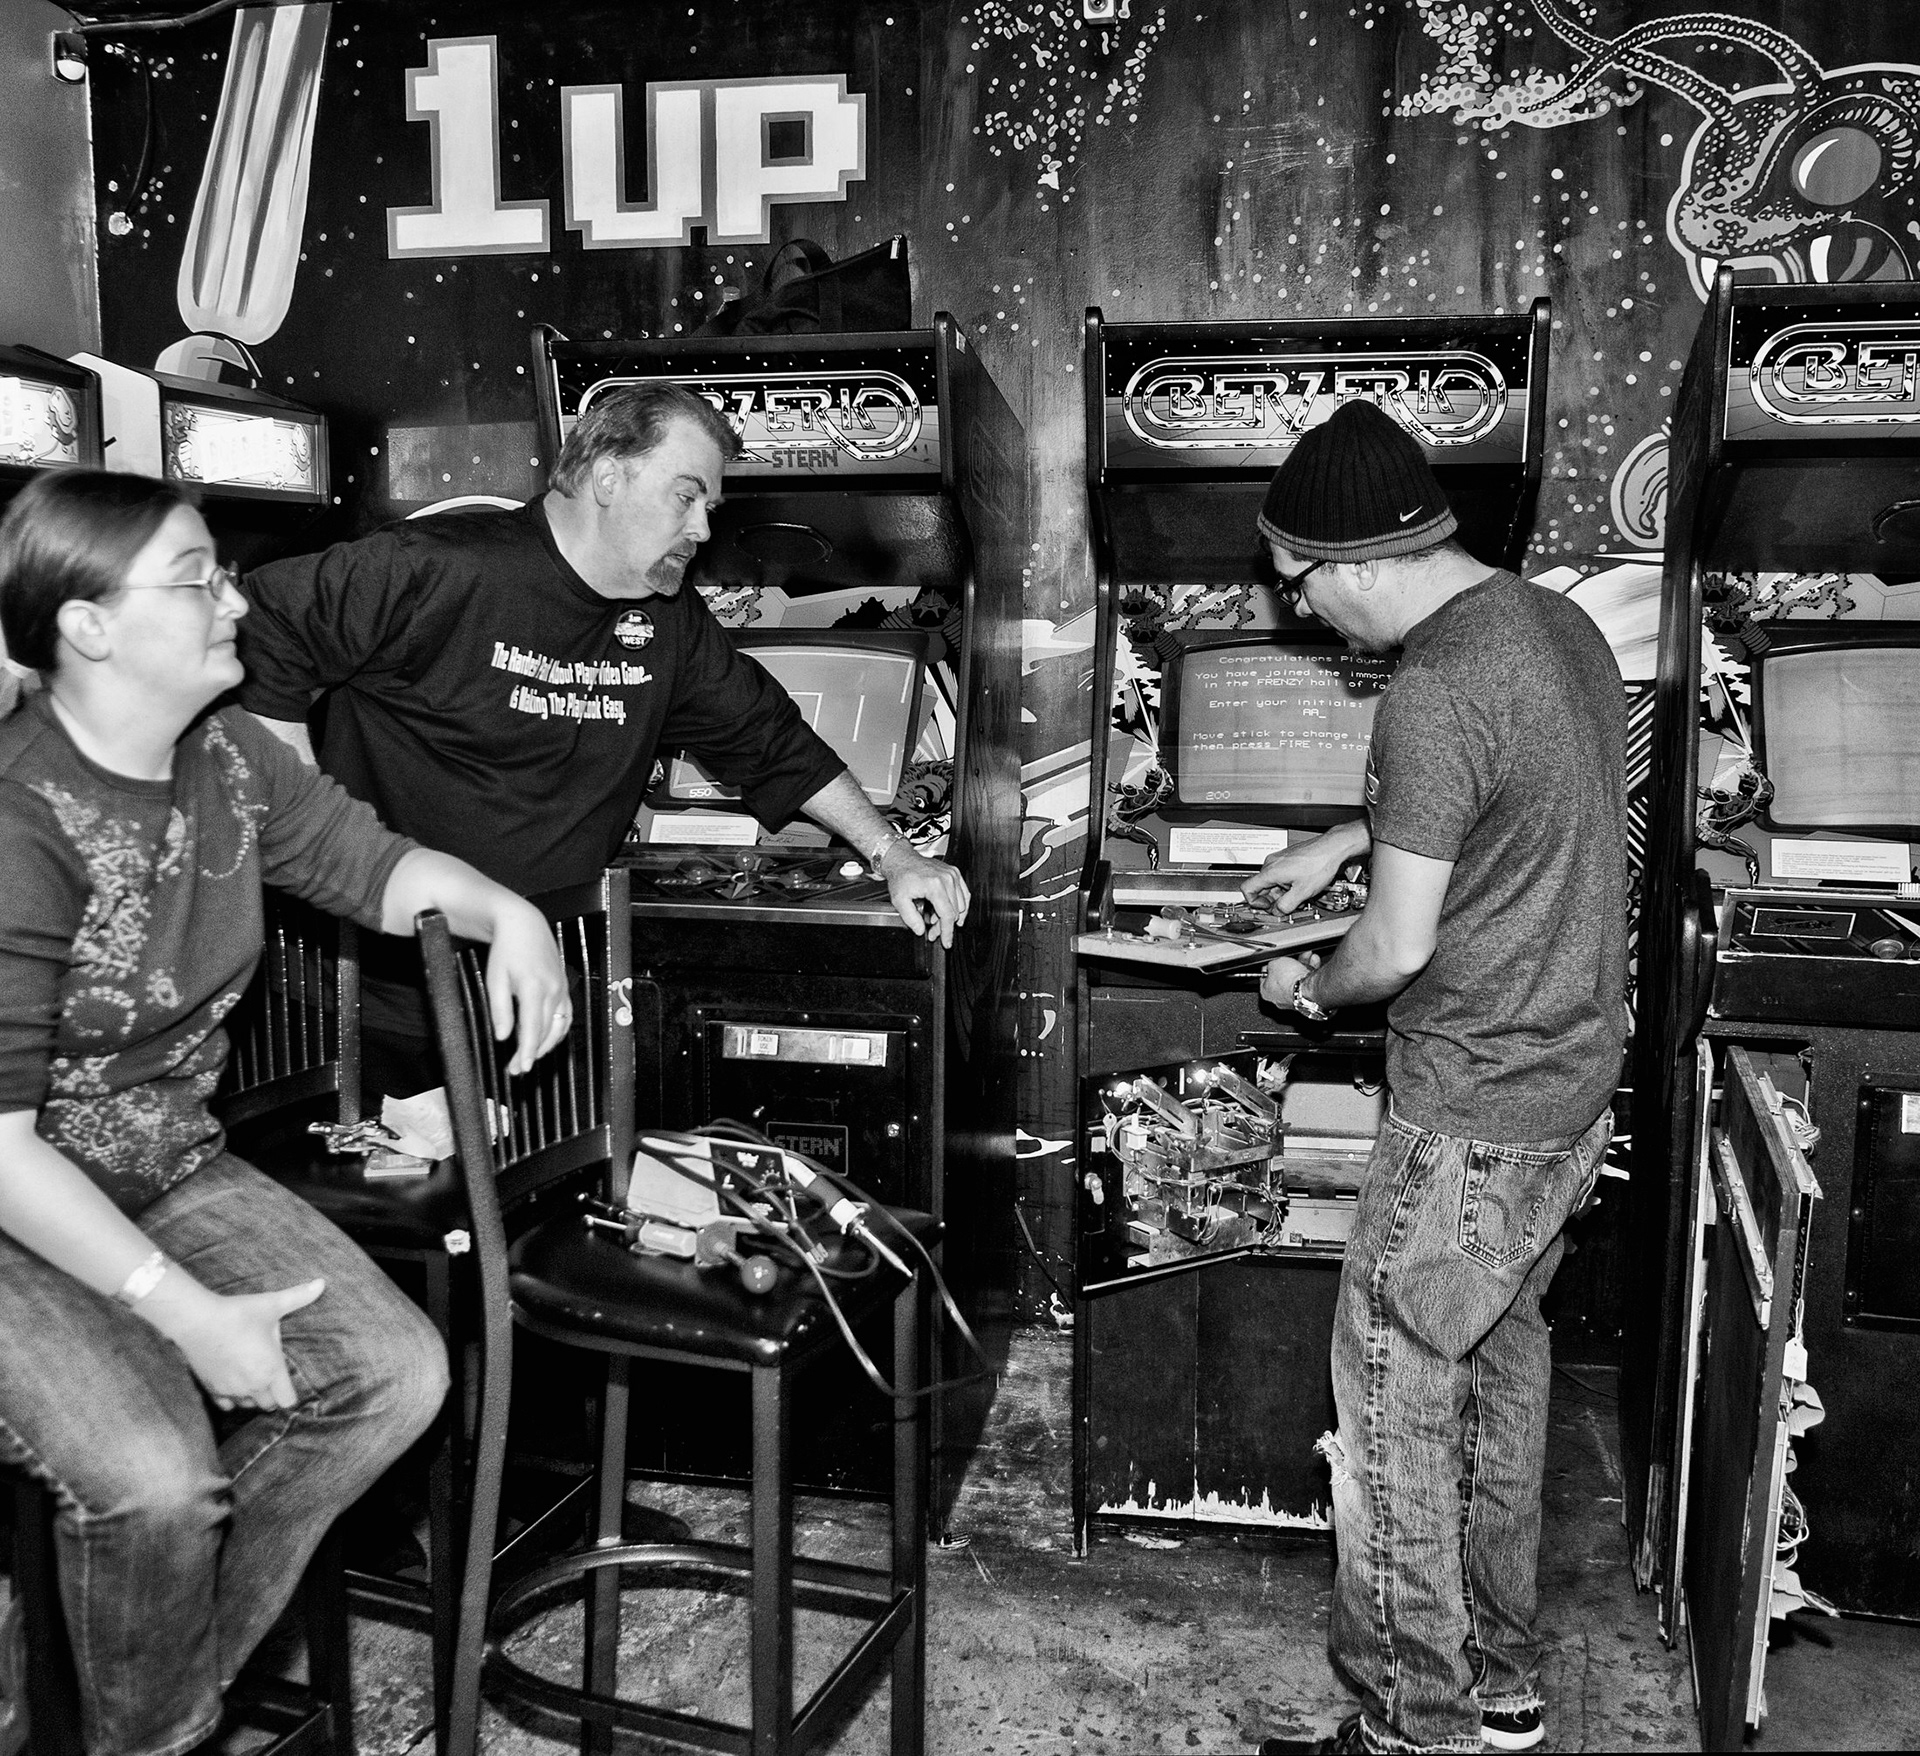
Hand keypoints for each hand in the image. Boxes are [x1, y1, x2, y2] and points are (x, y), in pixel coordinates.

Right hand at [157, 1278, 325, 1411]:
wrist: (196, 1320)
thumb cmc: (238, 1313)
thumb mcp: (272, 1304)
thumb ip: (299, 1296)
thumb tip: (322, 1282)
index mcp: (270, 1370)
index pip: (287, 1401)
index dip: (291, 1394)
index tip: (289, 1382)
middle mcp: (251, 1385)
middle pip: (268, 1405)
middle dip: (273, 1394)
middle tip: (273, 1375)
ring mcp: (230, 1389)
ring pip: (247, 1405)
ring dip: (253, 1396)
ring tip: (254, 1376)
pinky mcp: (211, 1388)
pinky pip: (226, 1405)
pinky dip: (232, 1398)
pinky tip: (234, 1382)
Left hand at [485, 898, 569, 1074]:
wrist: (524, 925)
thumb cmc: (507, 949)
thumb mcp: (495, 979)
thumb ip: (500, 1010)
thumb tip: (503, 1036)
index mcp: (534, 988)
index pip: (532, 1030)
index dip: (526, 1052)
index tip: (519, 1068)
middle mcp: (553, 990)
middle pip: (545, 1032)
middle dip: (532, 1053)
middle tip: (516, 1069)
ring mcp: (562, 989)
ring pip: (558, 1026)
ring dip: (546, 1046)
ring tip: (530, 1058)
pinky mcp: (565, 987)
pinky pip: (566, 1016)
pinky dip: (557, 1031)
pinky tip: (547, 1040)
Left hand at [881, 845, 969, 946]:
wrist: (902, 860)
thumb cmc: (901, 876)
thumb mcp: (899, 900)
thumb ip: (910, 918)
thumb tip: (921, 930)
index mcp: (935, 885)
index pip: (947, 915)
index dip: (947, 932)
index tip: (947, 942)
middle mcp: (947, 879)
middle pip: (954, 912)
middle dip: (944, 926)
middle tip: (932, 931)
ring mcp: (953, 875)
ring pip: (961, 905)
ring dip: (951, 916)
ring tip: (936, 920)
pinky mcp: (954, 873)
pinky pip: (964, 894)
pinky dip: (960, 906)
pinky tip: (952, 912)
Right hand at [1242, 831, 1354, 912]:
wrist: (1332, 848)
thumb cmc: (1320, 864)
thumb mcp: (1302, 892)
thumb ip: (1286, 906)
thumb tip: (1278, 911)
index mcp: (1270, 871)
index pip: (1247, 889)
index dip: (1254, 902)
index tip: (1267, 907)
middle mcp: (1271, 863)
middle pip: (1261, 886)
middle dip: (1272, 899)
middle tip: (1284, 905)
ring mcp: (1279, 859)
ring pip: (1272, 880)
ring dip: (1281, 892)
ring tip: (1296, 896)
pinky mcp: (1287, 858)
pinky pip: (1280, 874)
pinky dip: (1287, 883)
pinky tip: (1300, 886)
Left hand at [1260, 950, 1322, 1011]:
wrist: (1306, 987)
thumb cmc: (1288, 979)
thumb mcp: (1274, 963)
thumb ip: (1272, 964)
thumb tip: (1274, 964)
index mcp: (1266, 992)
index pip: (1265, 977)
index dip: (1270, 966)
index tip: (1274, 960)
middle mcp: (1279, 998)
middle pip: (1283, 977)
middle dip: (1290, 964)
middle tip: (1293, 957)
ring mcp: (1294, 999)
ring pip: (1297, 978)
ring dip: (1302, 965)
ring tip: (1307, 956)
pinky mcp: (1307, 998)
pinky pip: (1307, 982)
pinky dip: (1310, 971)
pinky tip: (1313, 961)